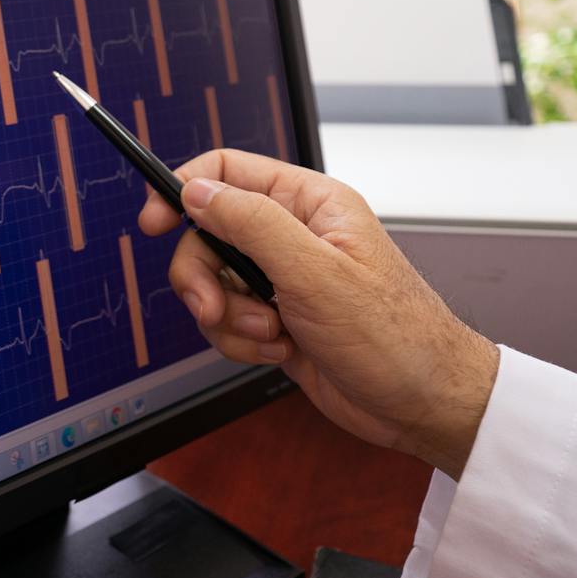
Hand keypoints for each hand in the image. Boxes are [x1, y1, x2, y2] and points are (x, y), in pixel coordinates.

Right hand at [137, 149, 499, 478]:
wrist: (422, 405)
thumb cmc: (395, 336)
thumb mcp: (315, 272)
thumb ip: (250, 223)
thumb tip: (196, 191)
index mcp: (310, 204)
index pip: (227, 172)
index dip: (183, 191)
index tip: (154, 222)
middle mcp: (293, 236)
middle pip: (206, 235)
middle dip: (203, 276)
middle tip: (211, 306)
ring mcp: (283, 280)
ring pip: (212, 282)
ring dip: (227, 316)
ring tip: (270, 334)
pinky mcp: (277, 320)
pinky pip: (227, 320)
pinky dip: (240, 341)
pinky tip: (279, 351)